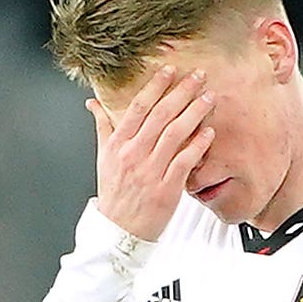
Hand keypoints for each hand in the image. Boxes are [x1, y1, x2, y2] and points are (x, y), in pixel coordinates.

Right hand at [89, 66, 212, 243]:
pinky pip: (185, 161)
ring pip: (175, 134)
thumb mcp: (103, 158)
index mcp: (118, 144)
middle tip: (199, 76)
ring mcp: (150, 171)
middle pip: (161, 115)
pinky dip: (198, 145)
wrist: (119, 231)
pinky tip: (210, 132)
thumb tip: (93, 103)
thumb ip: (103, 127)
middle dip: (182, 92)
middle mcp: (134, 154)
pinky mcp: (167, 189)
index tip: (170, 70)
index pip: (139, 107)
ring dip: (194, 113)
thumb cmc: (115, 194)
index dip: (156, 86)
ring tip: (208, 98)